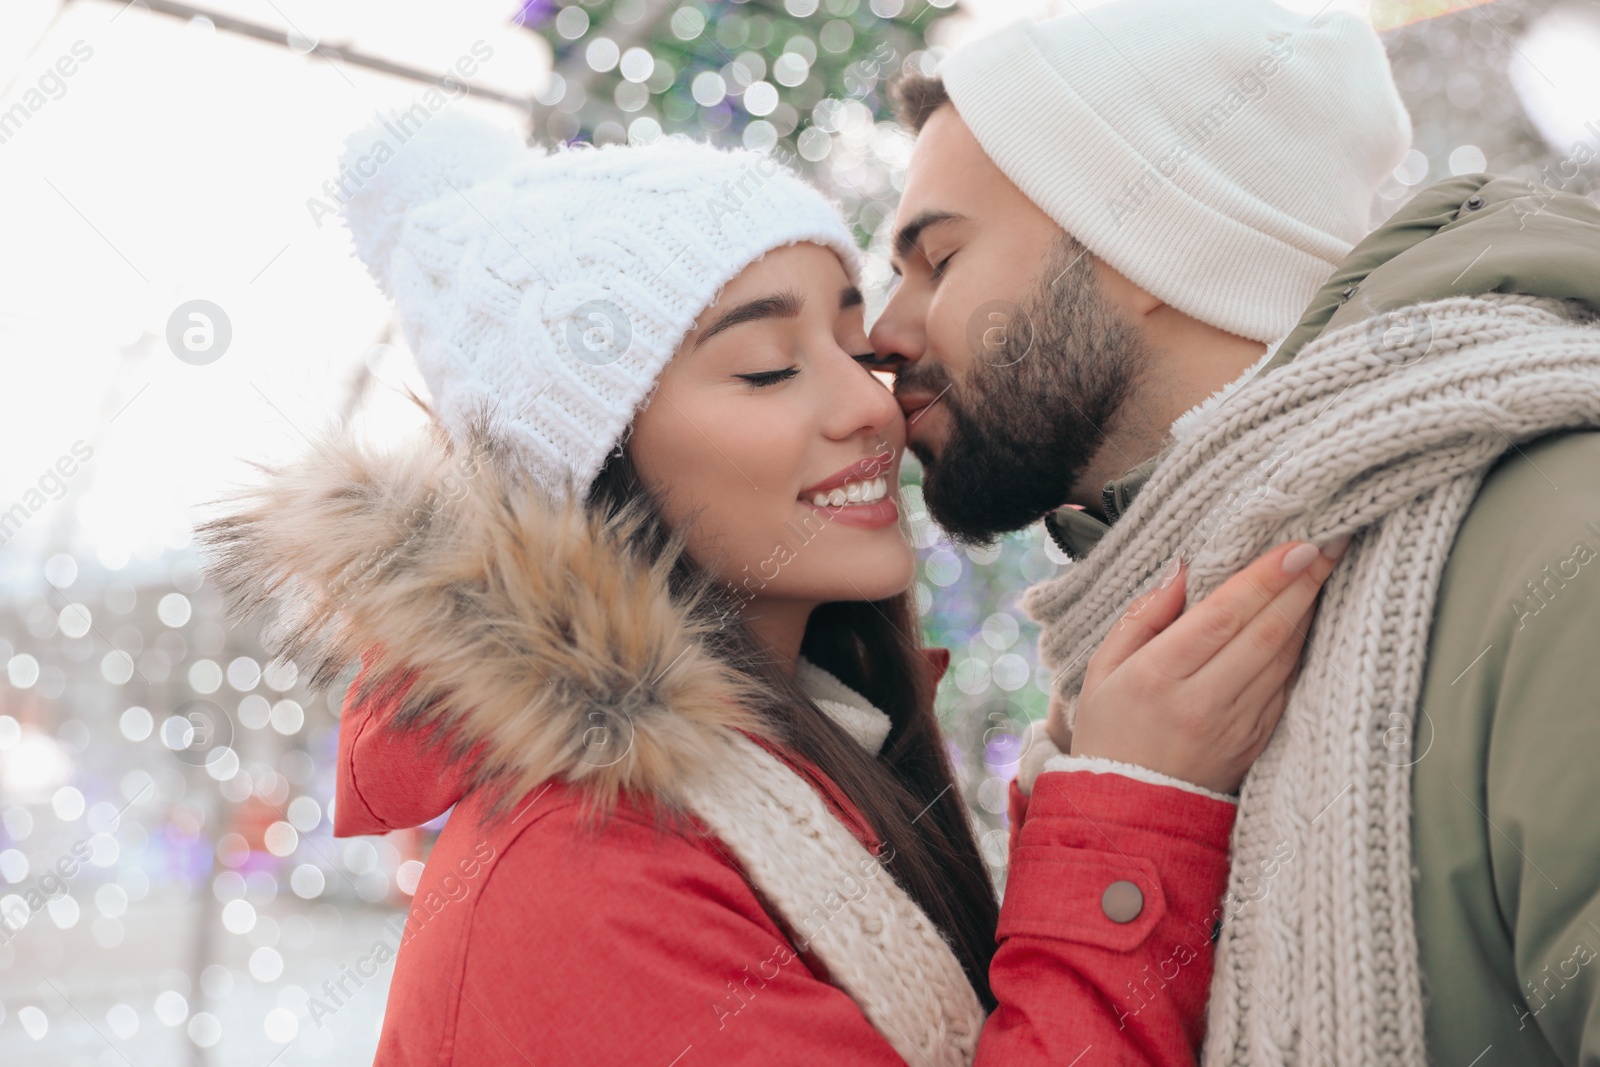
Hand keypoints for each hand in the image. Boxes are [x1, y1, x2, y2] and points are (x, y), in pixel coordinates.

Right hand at [1067, 537, 1348, 794]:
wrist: (1126, 813)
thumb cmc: (1110, 733)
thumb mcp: (1102, 670)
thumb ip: (1142, 617)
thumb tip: (1182, 570)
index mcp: (1159, 676)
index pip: (1223, 615)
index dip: (1265, 577)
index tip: (1299, 544)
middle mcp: (1202, 701)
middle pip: (1266, 631)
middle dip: (1303, 583)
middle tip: (1332, 543)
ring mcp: (1236, 725)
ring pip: (1284, 657)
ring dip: (1309, 611)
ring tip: (1326, 571)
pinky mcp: (1256, 742)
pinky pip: (1287, 686)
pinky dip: (1301, 649)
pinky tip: (1309, 620)